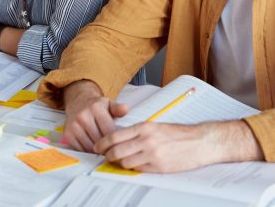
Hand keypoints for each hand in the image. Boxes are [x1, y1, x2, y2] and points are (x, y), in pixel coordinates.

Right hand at [63, 80, 127, 151]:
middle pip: (100, 142)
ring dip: (98, 152)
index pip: (109, 132)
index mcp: (95, 108)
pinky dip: (88, 152)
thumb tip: (125, 109)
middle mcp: (83, 116)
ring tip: (103, 149)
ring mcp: (74, 126)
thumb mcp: (108, 104)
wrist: (77, 101)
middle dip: (108, 148)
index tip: (120, 146)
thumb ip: (118, 108)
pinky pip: (80, 150)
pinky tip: (93, 148)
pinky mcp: (67, 134)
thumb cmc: (96, 106)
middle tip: (113, 151)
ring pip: (90, 148)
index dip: (116, 142)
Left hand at [93, 120, 263, 172]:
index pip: (114, 136)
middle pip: (116, 151)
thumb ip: (137, 132)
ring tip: (118, 162)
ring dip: (119, 164)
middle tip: (104, 157)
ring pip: (125, 163)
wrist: (199, 142)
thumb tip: (119, 139)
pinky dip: (133, 168)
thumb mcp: (154, 126)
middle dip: (107, 156)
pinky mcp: (159, 167)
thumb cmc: (177, 133)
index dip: (102, 143)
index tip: (97, 147)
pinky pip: (138, 170)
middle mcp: (146, 140)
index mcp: (143, 127)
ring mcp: (152, 155)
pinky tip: (133, 166)